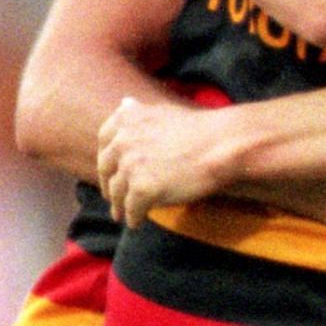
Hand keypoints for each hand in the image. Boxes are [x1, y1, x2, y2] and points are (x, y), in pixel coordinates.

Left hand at [98, 95, 225, 225]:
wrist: (222, 145)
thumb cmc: (200, 129)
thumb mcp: (163, 110)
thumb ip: (139, 112)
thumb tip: (124, 103)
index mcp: (126, 119)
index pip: (104, 141)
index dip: (107, 160)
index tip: (110, 172)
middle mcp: (123, 140)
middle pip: (106, 169)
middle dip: (109, 185)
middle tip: (113, 197)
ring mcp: (131, 165)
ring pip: (117, 192)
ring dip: (118, 206)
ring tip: (122, 215)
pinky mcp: (142, 188)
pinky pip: (131, 209)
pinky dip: (133, 218)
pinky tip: (137, 223)